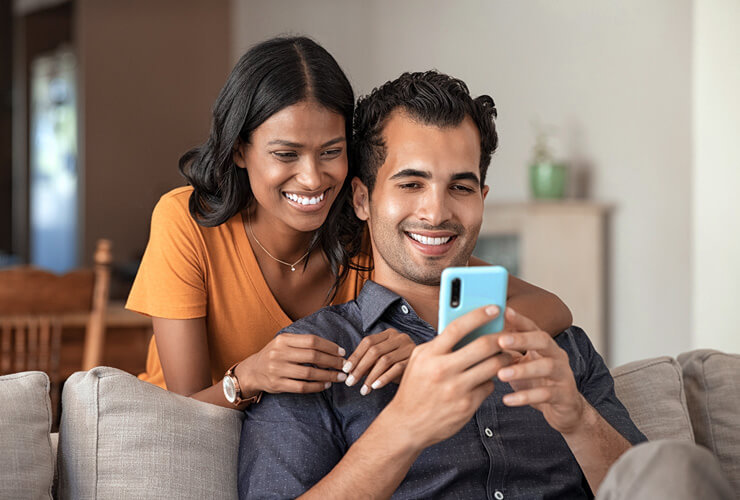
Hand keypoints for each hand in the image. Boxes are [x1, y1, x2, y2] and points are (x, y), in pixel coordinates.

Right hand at [237, 333, 345, 394]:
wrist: (252, 371)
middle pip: (312, 356)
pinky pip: (302, 387)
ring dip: (328, 375)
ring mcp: (277, 369)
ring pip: (309, 373)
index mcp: (283, 339)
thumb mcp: (284, 343)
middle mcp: (279, 353)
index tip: (342, 352)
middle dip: (332, 361)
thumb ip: (303, 343)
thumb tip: (332, 348)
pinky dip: (317, 387)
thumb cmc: (275, 355)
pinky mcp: (277, 384)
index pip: (312, 341)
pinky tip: (326, 385)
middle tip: (344, 365)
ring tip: (339, 377)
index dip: (330, 346)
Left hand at [341, 328, 414, 394]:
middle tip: (350, 382)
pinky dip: (384, 378)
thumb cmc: (398, 364)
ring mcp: (408, 347)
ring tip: (363, 390)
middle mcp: (399, 337)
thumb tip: (349, 370)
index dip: (355, 356)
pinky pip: (397, 369)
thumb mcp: (383, 359)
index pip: (367, 342)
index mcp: (389, 333)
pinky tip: (375, 387)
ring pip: (384, 360)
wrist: (423, 370)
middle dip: (360, 368)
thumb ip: (369, 360)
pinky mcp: (414, 360)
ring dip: (371, 377)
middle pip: (374, 351)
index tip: (345, 370)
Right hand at [384, 305, 515, 449]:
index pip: (457, 327)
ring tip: (506, 355)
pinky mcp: (467, 406)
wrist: (407, 424)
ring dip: (503, 359)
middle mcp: (443, 370)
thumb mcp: (419, 360)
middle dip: (501, 338)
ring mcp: (456, 389)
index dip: (478, 315)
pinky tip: (487, 378)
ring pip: (493, 366)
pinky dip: (491, 380)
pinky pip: (489, 386)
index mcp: (429, 354)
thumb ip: (440, 344)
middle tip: (509, 334)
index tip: (494, 308)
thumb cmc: (415, 387)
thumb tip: (468, 328)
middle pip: (483, 346)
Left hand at [496, 308, 584, 433]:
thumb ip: (506, 352)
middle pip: (543, 341)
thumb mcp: (521, 364)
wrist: (564, 409)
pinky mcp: (564, 395)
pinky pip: (546, 395)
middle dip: (522, 339)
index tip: (503, 312)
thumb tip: (480, 337)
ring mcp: (563, 375)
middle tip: (500, 341)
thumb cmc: (537, 382)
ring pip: (547, 367)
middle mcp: (557, 356)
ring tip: (501, 375)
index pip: (532, 327)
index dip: (519, 319)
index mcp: (545, 345)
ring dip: (523, 370)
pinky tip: (507, 400)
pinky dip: (526, 397)